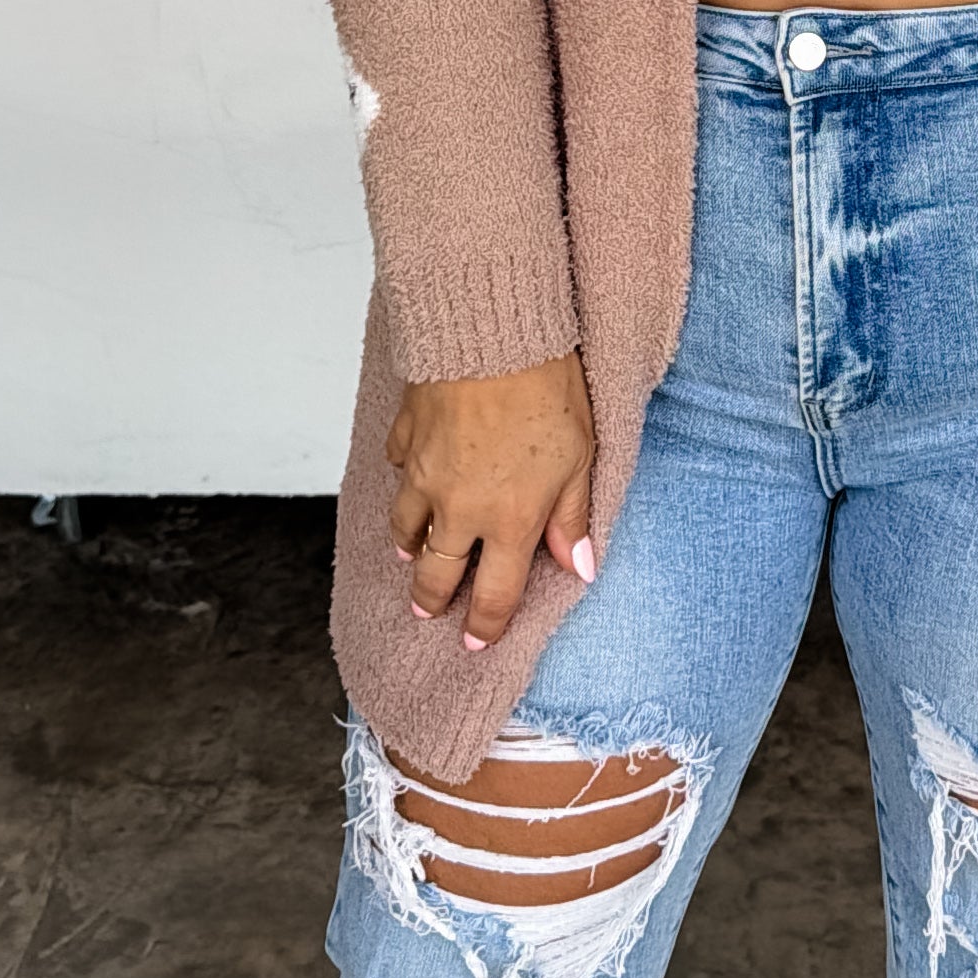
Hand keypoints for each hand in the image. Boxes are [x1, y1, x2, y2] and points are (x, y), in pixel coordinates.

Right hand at [385, 353, 596, 654]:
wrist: (493, 334)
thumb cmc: (547, 389)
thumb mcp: (580, 457)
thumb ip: (573, 516)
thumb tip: (578, 566)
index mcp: (509, 520)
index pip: (493, 595)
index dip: (485, 626)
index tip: (475, 642)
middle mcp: (459, 508)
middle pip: (435, 574)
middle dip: (431, 600)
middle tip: (428, 611)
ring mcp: (424, 475)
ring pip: (404, 529)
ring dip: (409, 548)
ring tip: (411, 555)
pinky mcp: (405, 438)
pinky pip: (397, 471)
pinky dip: (404, 482)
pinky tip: (411, 478)